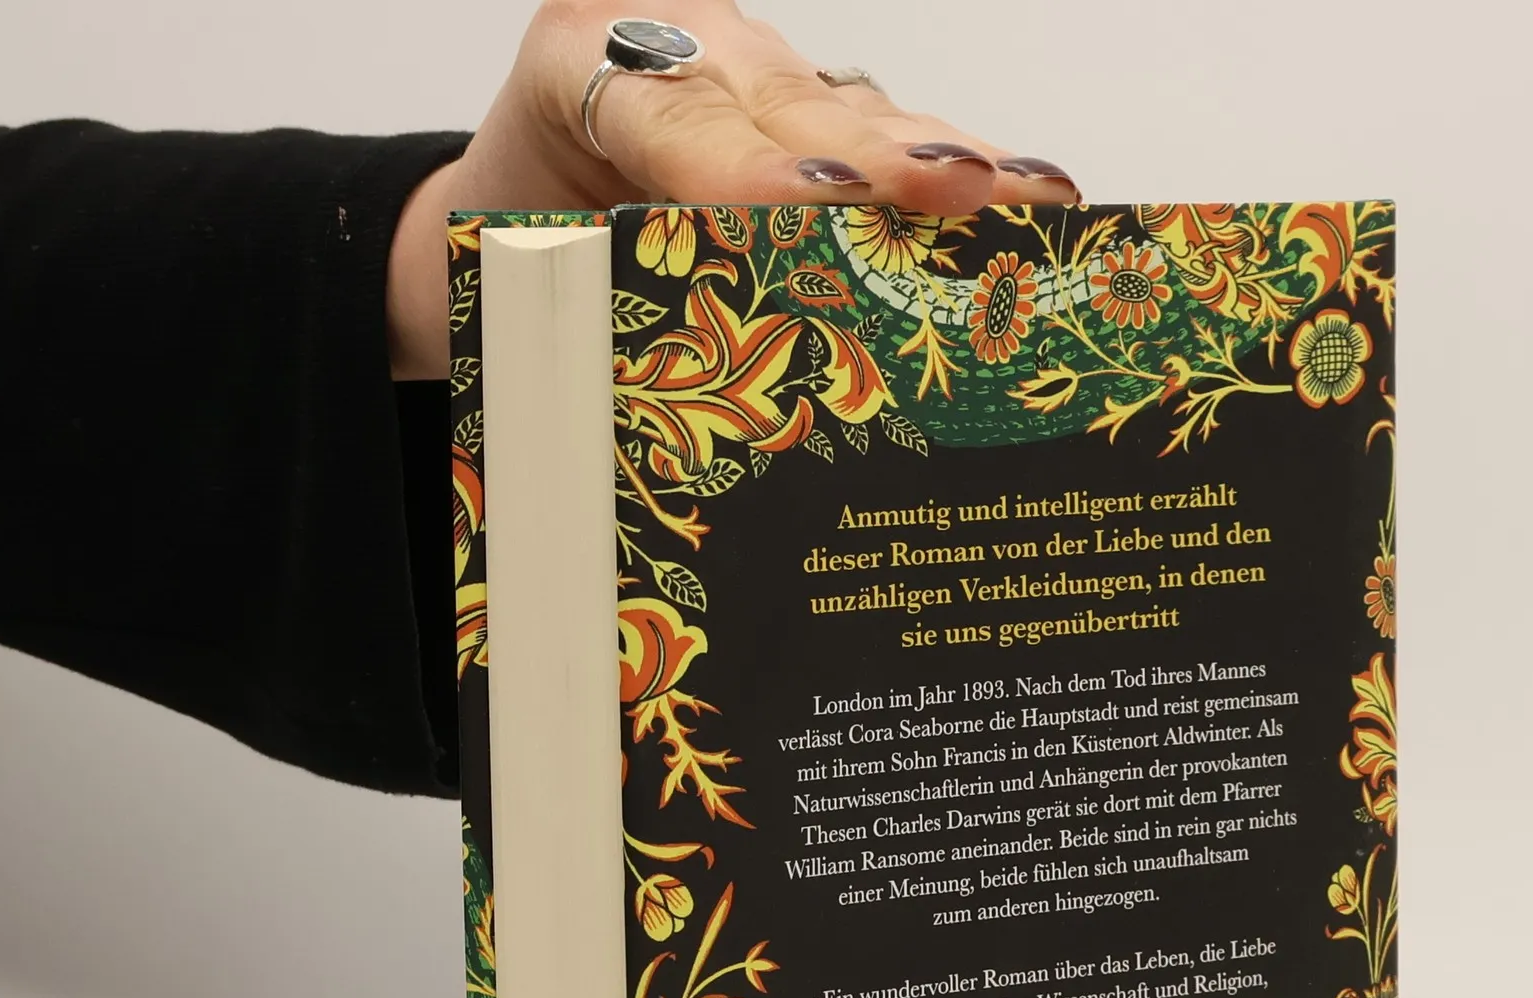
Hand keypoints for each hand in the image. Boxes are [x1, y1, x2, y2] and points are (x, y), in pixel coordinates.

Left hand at [388, 1, 1079, 376]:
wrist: (500, 215)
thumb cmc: (515, 249)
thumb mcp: (517, 274)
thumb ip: (577, 298)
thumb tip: (650, 414)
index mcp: (579, 70)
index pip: (669, 114)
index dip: (744, 164)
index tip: (810, 204)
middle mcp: (679, 48)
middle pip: (787, 108)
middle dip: (876, 156)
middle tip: (953, 193)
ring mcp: (753, 71)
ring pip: (855, 116)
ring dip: (945, 165)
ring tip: (1029, 197)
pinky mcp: (805, 109)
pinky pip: (884, 137)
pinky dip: (958, 175)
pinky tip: (1032, 199)